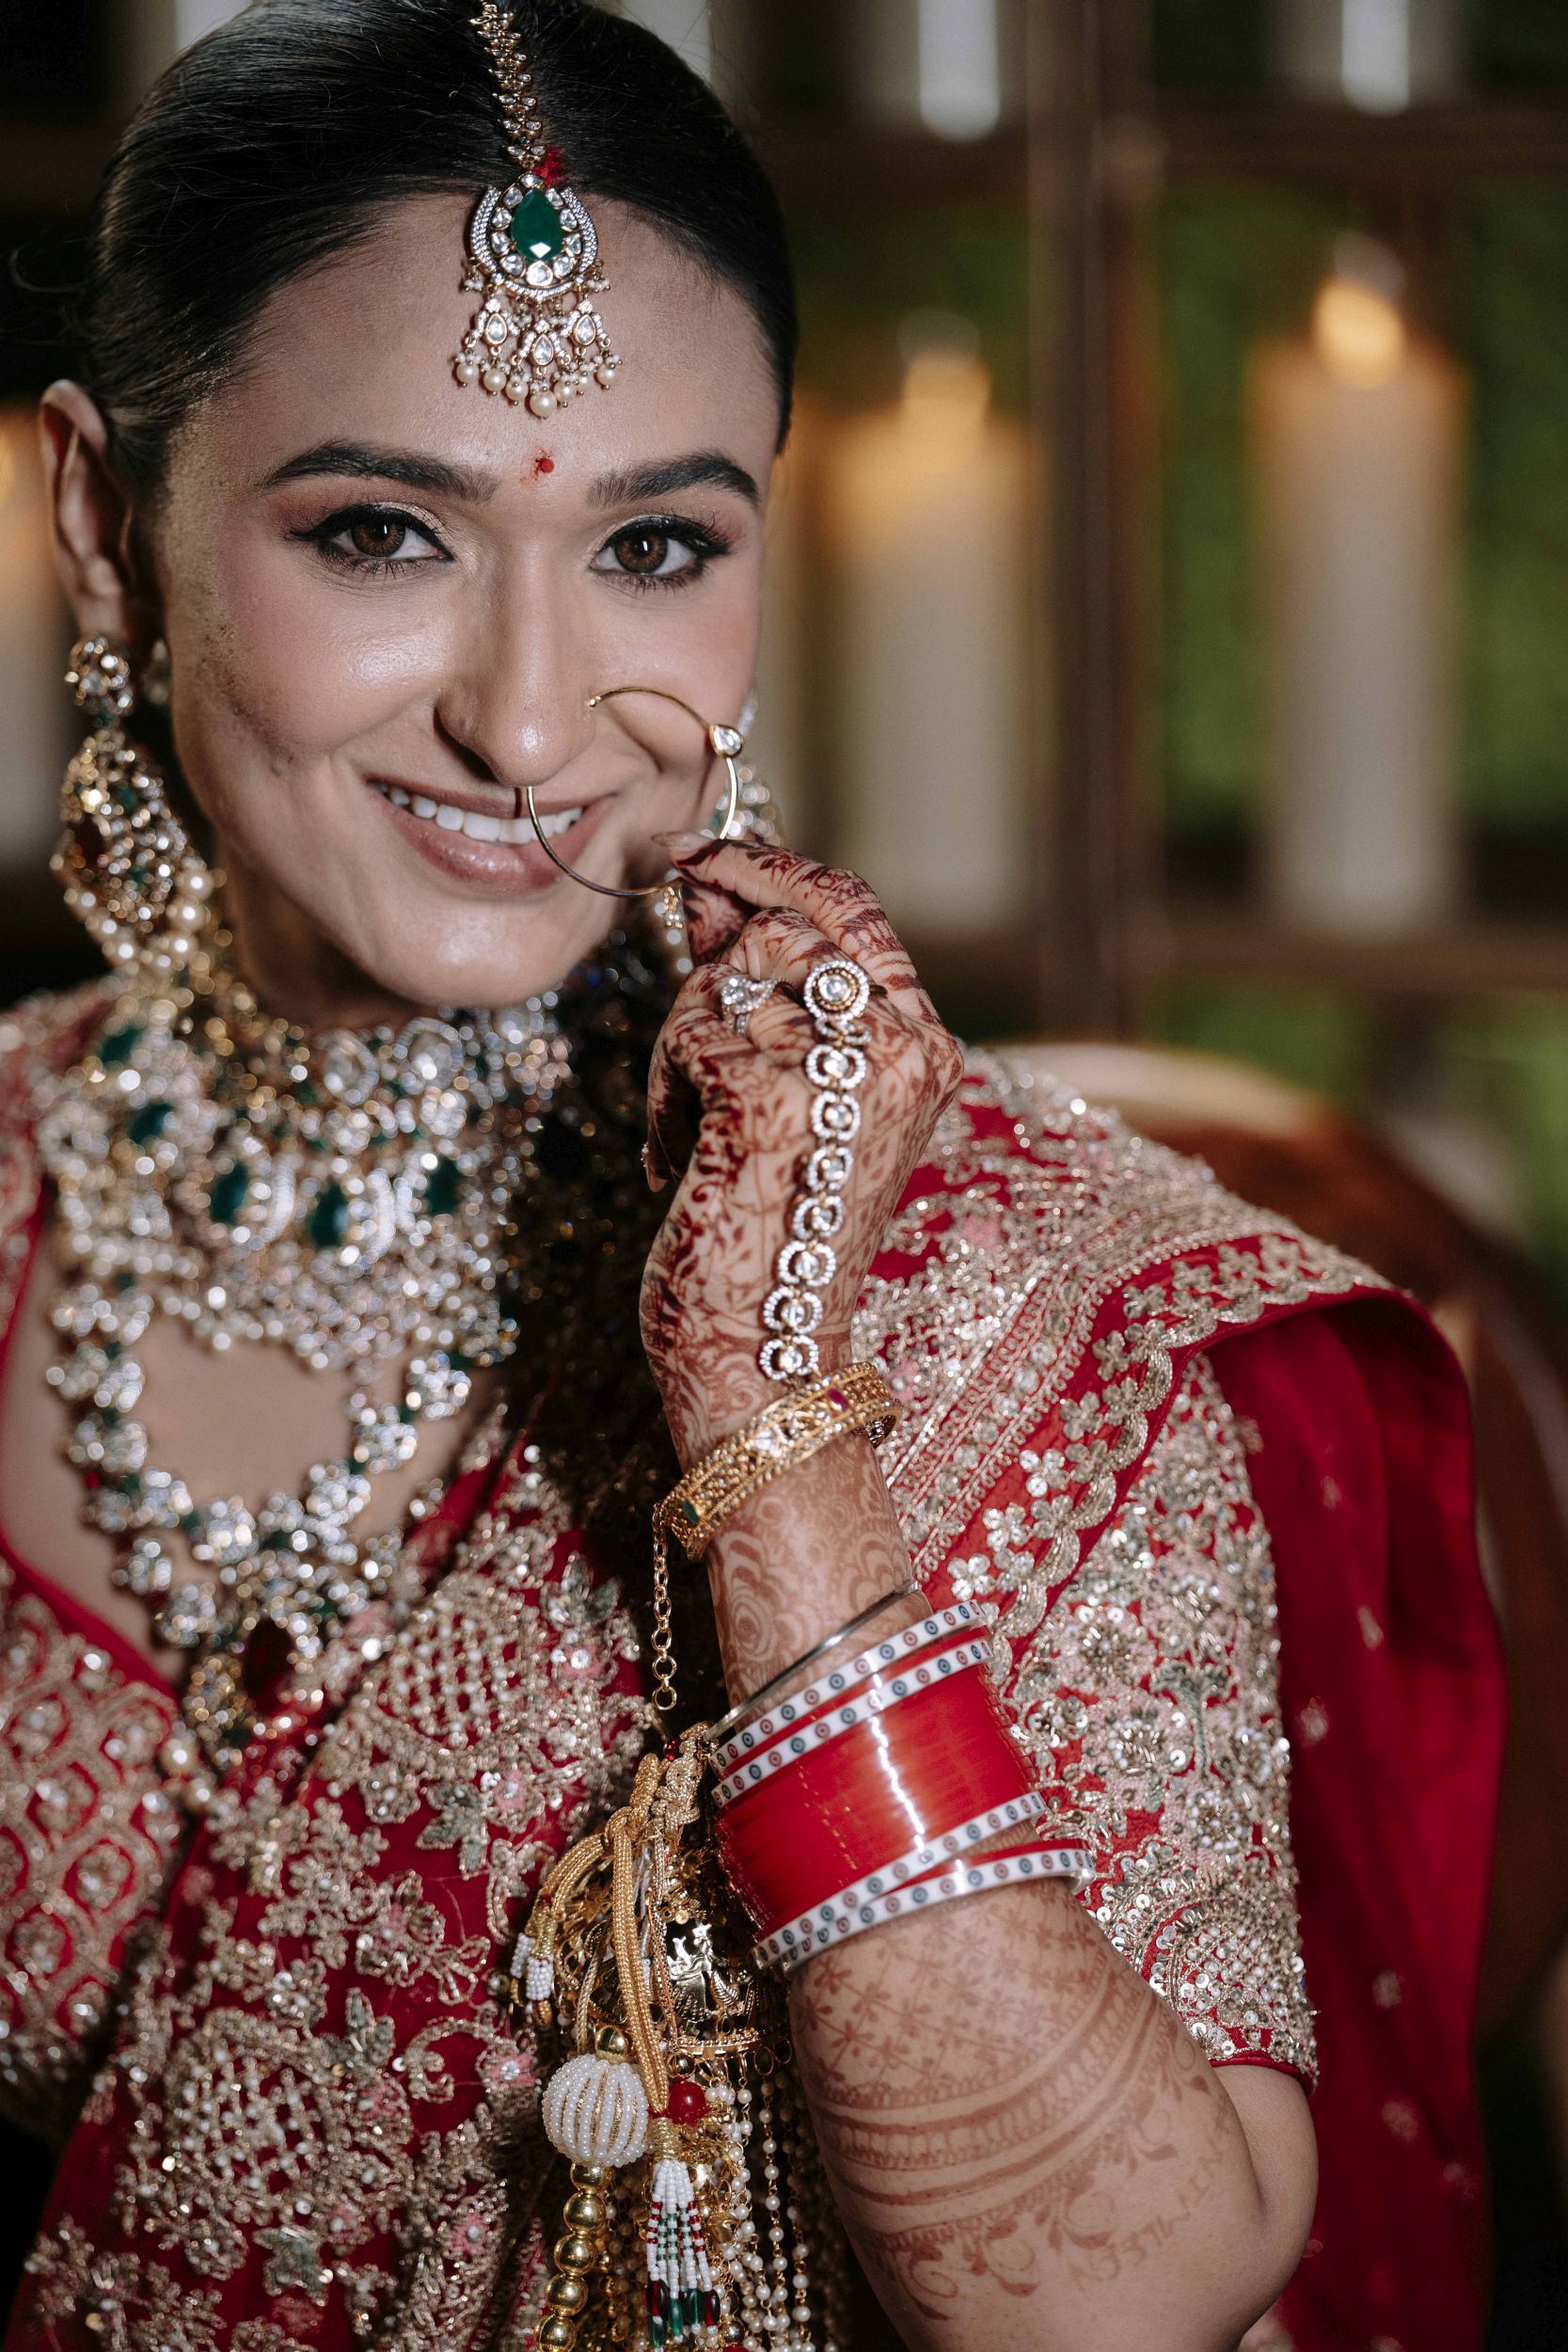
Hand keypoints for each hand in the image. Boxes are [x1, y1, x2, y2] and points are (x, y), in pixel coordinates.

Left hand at [640, 841, 963, 1463]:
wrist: (764, 1362)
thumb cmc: (768, 1240)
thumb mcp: (789, 1100)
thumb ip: (767, 996)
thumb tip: (707, 887)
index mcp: (925, 1049)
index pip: (851, 908)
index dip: (771, 868)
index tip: (700, 856)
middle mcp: (903, 1048)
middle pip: (784, 928)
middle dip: (711, 964)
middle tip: (676, 1013)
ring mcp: (842, 1069)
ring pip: (726, 975)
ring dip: (682, 1044)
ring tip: (693, 1129)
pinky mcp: (768, 1095)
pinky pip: (685, 1031)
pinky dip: (662, 1096)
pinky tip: (680, 1163)